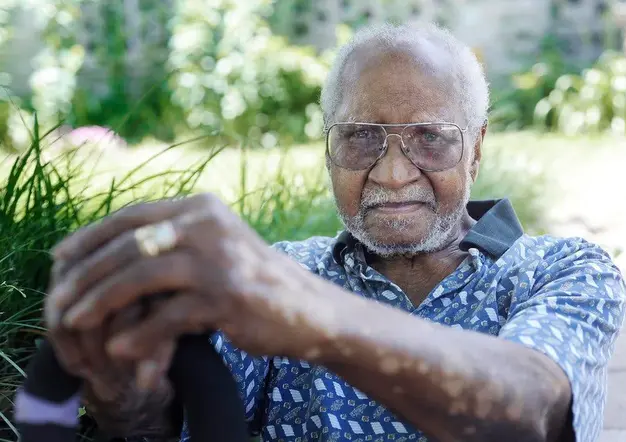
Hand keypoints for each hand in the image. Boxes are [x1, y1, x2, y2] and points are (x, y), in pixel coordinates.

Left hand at [48, 193, 337, 372]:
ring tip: (76, 323)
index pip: (132, 216)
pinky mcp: (228, 296)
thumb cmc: (253, 281)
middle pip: (130, 245)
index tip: (60, 258)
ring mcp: (219, 259)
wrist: (307, 308)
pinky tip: (119, 349)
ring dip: (102, 302)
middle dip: (87, 274)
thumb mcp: (214, 248)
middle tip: (59, 300)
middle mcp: (209, 225)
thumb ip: (171, 242)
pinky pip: (169, 316)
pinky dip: (140, 335)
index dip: (91, 237)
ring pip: (142, 277)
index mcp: (202, 207)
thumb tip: (109, 256)